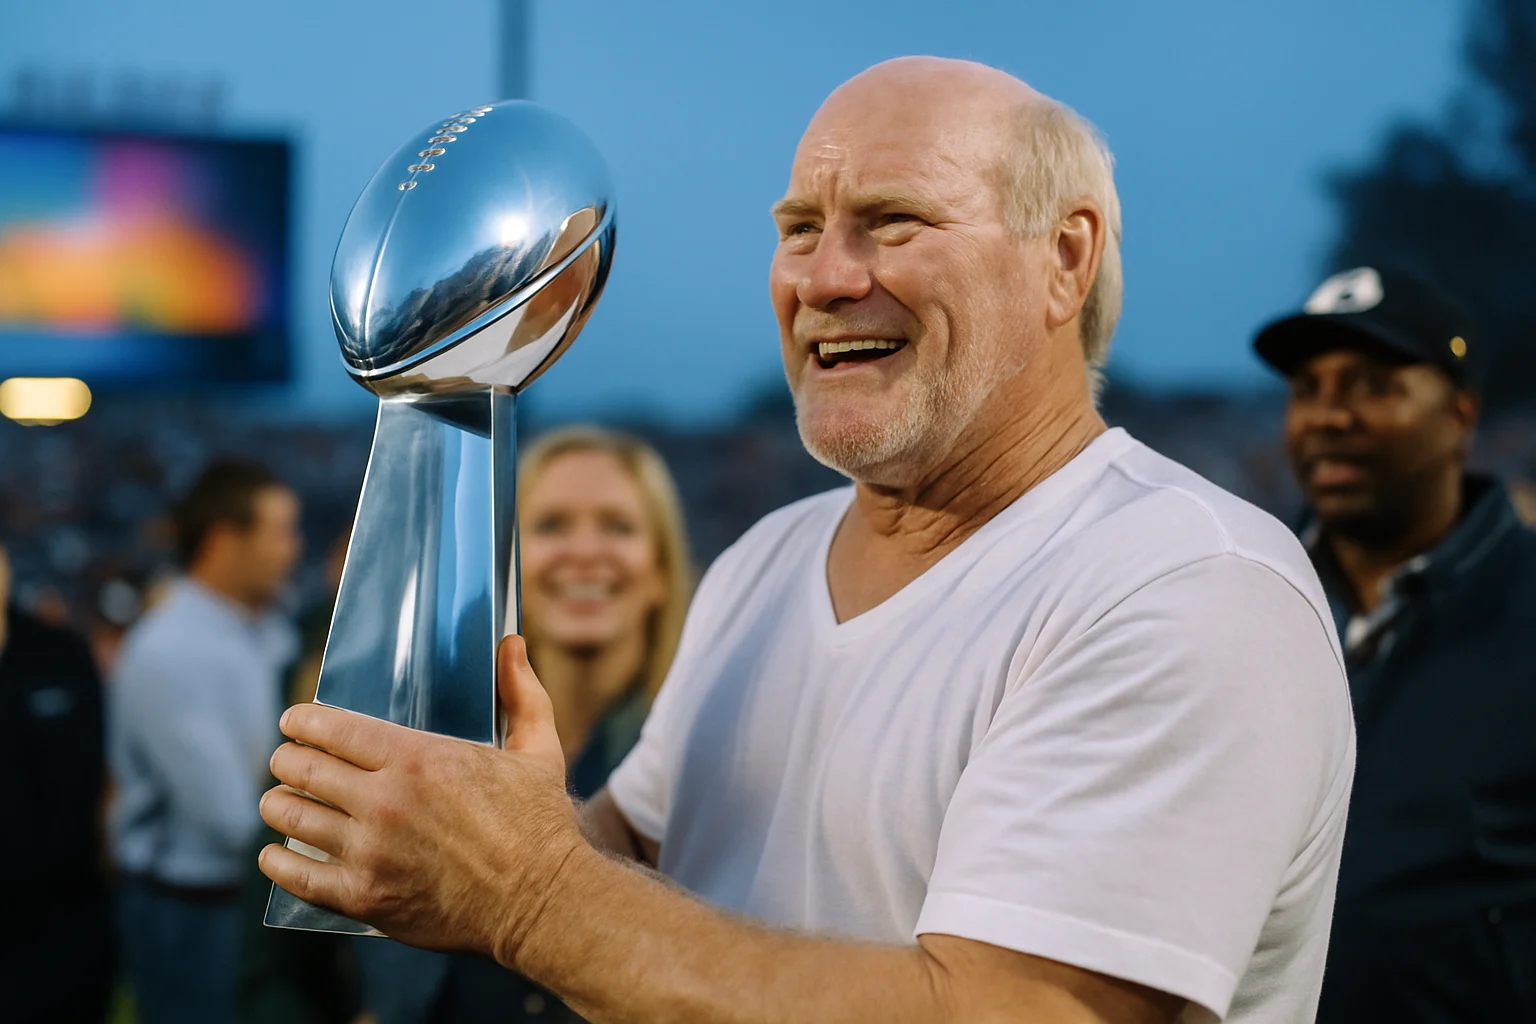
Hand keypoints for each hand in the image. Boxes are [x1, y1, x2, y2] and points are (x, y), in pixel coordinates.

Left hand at [259, 635, 582, 959]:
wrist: (541, 901)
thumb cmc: (539, 823)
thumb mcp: (538, 748)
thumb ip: (521, 692)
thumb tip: (512, 643)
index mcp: (418, 758)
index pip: (332, 728)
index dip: (301, 721)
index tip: (293, 722)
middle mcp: (385, 800)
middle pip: (301, 768)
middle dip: (286, 759)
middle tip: (286, 761)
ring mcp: (370, 851)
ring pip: (291, 817)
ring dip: (277, 804)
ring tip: (278, 801)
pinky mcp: (364, 897)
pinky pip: (298, 875)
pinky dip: (277, 862)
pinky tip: (275, 854)